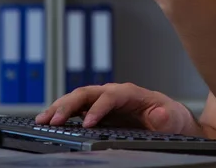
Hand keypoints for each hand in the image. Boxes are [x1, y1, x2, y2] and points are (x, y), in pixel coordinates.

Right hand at [34, 83, 194, 132]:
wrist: (169, 120)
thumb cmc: (170, 117)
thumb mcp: (173, 118)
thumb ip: (166, 118)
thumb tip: (160, 114)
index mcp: (131, 93)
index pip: (111, 96)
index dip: (99, 108)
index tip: (88, 123)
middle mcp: (114, 93)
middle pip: (88, 92)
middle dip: (69, 104)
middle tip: (53, 120)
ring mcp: (104, 101)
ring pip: (78, 98)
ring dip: (60, 107)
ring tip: (43, 119)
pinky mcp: (97, 111)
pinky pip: (77, 109)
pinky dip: (62, 113)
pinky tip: (47, 121)